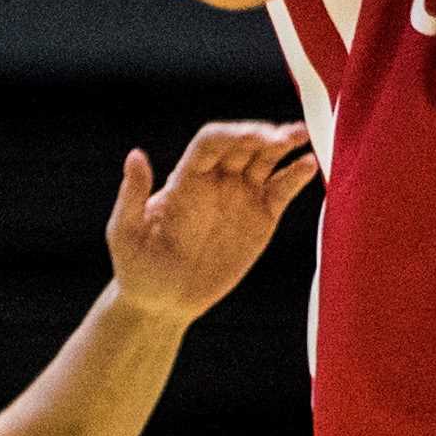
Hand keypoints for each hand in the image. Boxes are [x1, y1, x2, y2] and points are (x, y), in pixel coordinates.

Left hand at [106, 121, 316, 326]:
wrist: (163, 302)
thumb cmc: (137, 267)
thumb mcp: (125, 232)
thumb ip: (132, 194)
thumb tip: (135, 155)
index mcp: (185, 178)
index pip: (212, 142)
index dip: (233, 134)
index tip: (254, 136)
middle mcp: (216, 180)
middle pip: (244, 144)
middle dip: (264, 135)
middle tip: (286, 135)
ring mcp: (240, 196)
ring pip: (266, 161)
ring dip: (285, 145)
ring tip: (305, 135)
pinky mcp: (260, 218)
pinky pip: (281, 190)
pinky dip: (296, 176)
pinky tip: (310, 165)